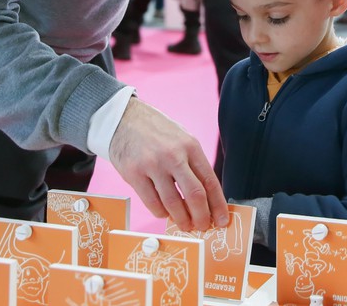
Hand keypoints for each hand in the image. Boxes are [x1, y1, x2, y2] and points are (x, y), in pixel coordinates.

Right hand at [108, 97, 227, 231]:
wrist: (124, 119)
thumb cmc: (157, 132)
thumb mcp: (182, 139)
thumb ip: (193, 164)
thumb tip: (207, 197)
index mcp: (190, 146)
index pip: (210, 181)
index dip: (218, 205)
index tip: (222, 220)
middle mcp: (173, 155)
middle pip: (194, 195)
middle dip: (202, 217)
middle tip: (203, 227)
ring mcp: (152, 165)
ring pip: (172, 203)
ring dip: (181, 219)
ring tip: (185, 225)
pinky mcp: (134, 174)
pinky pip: (151, 202)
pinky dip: (161, 212)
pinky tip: (164, 213)